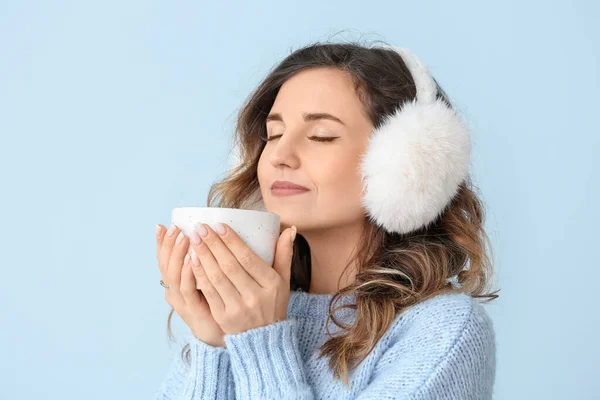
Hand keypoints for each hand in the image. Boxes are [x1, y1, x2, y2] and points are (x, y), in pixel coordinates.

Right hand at [156, 223, 226, 347]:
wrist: (223, 334)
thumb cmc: (221, 302)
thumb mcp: (213, 278)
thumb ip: (211, 258)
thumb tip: (215, 233)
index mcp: (177, 282)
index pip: (164, 258)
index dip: (161, 242)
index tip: (163, 225)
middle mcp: (174, 291)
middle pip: (164, 264)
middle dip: (168, 244)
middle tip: (175, 227)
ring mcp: (182, 301)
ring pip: (173, 275)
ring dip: (178, 254)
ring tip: (184, 237)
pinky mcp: (193, 310)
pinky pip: (187, 289)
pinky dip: (188, 273)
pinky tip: (192, 258)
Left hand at [186, 222, 296, 334]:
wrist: (264, 340)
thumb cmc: (273, 304)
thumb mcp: (284, 281)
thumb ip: (285, 254)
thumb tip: (290, 229)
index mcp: (271, 284)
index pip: (248, 258)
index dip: (232, 241)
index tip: (218, 225)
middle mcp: (255, 296)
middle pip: (229, 266)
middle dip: (213, 244)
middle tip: (200, 228)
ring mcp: (238, 308)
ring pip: (216, 277)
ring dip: (203, 256)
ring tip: (193, 239)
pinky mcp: (223, 316)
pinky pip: (208, 292)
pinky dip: (199, 274)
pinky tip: (192, 260)